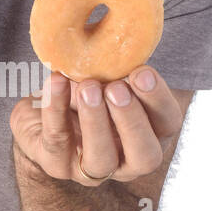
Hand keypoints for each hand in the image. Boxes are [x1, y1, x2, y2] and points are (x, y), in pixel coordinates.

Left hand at [9, 66, 184, 186]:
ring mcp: (93, 169)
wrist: (43, 107)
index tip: (142, 72)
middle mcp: (128, 160)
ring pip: (102, 160)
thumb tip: (120, 41)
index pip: (168, 123)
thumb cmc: (86, 89)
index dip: (158, 99)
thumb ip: (118, 68)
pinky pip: (57, 140)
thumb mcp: (107, 76)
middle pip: (145, 156)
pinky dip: (55, 108)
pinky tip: (56, 81)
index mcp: (150, 133)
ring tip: (88, 87)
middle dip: (132, 121)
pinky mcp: (58, 165)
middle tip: (116, 88)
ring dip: (96, 122)